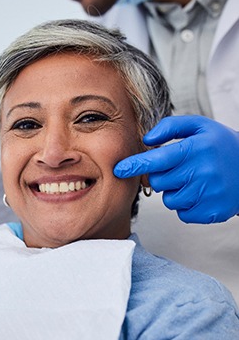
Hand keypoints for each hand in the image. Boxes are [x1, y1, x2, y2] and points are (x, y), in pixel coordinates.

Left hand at [114, 116, 238, 222]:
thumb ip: (170, 127)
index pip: (157, 159)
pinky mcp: (211, 212)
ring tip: (194, 180)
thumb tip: (147, 140)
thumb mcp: (199, 126)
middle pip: (159, 182)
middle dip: (163, 177)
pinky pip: (182, 213)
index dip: (135, 165)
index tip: (118, 170)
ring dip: (175, 192)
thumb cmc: (221, 146)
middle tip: (180, 169)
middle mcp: (202, 172)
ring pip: (169, 200)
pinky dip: (187, 205)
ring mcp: (208, 194)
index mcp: (196, 149)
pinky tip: (202, 193)